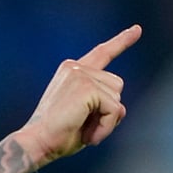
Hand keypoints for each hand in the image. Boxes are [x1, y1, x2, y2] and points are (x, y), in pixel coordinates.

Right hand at [17, 25, 141, 167]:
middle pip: (116, 85)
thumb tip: (121, 107)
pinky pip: (114, 109)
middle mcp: (75, 68)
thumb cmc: (57, 136)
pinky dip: (106, 127)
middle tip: (85, 129)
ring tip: (85, 133)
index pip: (102, 53)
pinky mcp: (87, 87)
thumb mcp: (84, 117)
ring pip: (117, 98)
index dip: (121, 42)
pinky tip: (89, 137)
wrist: (36, 143)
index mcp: (71, 71)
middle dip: (108, 110)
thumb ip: (104, 106)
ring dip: (107, 121)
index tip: (137, 29)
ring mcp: (80, 75)